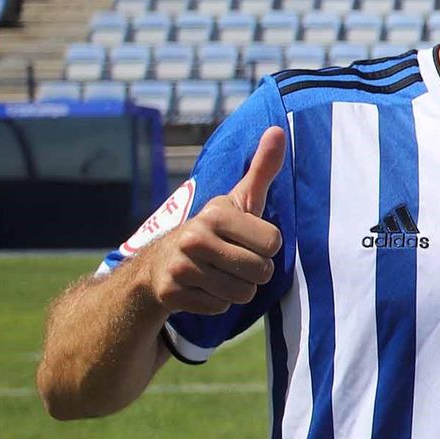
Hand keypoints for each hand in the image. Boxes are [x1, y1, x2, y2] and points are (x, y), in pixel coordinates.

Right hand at [142, 126, 285, 315]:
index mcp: (217, 213)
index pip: (274, 243)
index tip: (247, 239)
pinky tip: (203, 288)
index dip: (267, 246)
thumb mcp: (239, 200)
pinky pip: (219, 309)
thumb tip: (278, 129)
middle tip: (235, 261)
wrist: (160, 263)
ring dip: (237, 289)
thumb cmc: (216, 229)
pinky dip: (217, 303)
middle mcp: (195, 238)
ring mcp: (180, 267)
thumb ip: (263, 168)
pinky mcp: (171, 294)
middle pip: (260, 272)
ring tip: (219, 274)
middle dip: (255, 271)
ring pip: (241, 294)